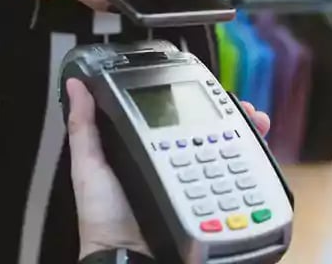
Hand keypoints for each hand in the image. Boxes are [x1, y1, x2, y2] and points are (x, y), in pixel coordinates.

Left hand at [65, 78, 270, 259]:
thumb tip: (75, 86)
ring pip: (225, 152)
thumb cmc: (103, 215)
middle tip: (241, 105)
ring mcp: (194, 184)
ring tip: (255, 121)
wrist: (127, 258)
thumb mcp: (88, 165)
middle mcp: (174, 164)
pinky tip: (256, 151)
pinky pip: (233, 181)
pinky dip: (249, 166)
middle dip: (228, 115)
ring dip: (244, 134)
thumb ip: (84, 127)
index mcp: (147, 150)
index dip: (191, 101)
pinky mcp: (210, 204)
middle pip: (206, 132)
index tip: (206, 87)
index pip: (174, 119)